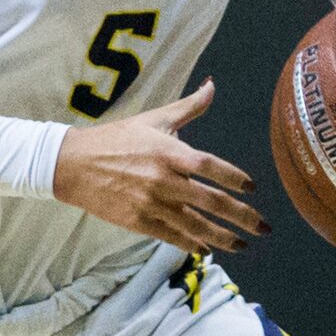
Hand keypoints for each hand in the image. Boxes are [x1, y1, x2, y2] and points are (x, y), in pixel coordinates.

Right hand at [51, 79, 267, 253]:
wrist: (72, 165)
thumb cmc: (115, 139)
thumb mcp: (153, 119)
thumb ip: (188, 107)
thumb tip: (212, 86)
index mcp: (169, 152)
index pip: (211, 167)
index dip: (235, 178)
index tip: (252, 188)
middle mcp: (163, 179)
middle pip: (212, 201)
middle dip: (242, 216)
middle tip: (263, 227)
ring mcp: (151, 203)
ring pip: (195, 225)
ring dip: (222, 237)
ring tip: (240, 244)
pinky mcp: (137, 221)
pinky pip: (171, 236)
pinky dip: (190, 244)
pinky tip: (206, 249)